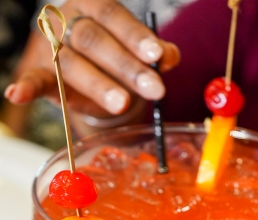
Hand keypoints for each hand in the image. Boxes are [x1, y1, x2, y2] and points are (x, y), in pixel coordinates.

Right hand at [4, 0, 179, 118]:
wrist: (93, 78)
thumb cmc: (117, 60)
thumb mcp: (138, 54)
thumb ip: (154, 54)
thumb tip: (172, 56)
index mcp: (93, 6)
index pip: (114, 16)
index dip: (135, 36)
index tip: (157, 55)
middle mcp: (68, 21)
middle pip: (94, 40)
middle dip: (126, 67)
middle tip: (154, 89)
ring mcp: (52, 48)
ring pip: (73, 64)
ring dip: (99, 85)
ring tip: (123, 104)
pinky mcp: (42, 74)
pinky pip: (33, 80)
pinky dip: (25, 88)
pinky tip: (16, 94)